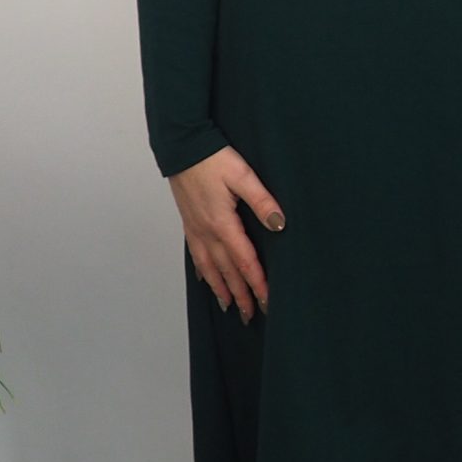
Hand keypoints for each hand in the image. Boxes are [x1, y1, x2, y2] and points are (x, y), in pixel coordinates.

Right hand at [167, 145, 284, 322]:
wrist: (182, 146)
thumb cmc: (213, 158)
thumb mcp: (243, 175)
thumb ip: (262, 201)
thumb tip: (280, 224)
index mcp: (223, 223)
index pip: (244, 261)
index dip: (257, 283)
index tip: (267, 301)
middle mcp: (207, 232)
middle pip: (226, 271)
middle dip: (240, 295)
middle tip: (250, 315)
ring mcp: (195, 228)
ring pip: (209, 267)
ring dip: (220, 288)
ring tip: (229, 306)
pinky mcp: (189, 222)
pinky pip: (196, 255)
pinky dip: (204, 271)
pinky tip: (207, 279)